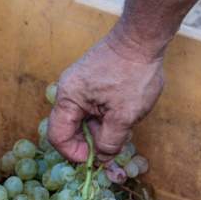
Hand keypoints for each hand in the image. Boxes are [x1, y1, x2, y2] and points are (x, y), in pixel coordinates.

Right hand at [47, 34, 164, 162]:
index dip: (74, 154)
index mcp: (69, 99)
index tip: (95, 160)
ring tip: (124, 131)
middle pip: (70, 129)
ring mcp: (80, 86)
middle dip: (91, 144)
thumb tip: (101, 157)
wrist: (142, 39)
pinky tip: (123, 119)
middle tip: (113, 151)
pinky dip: (105, 119)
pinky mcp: (91, 83)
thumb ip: (110, 141)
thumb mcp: (124, 116)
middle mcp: (68, 92)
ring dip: (101, 131)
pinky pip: (92, 109)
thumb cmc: (133, 74)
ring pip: (84, 120)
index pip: (58, 136)